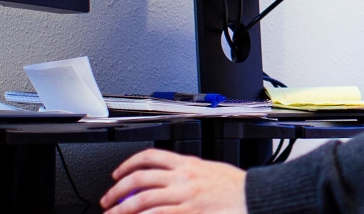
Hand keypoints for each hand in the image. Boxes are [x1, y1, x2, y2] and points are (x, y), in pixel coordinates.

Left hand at [101, 148, 247, 213]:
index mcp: (188, 163)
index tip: (118, 173)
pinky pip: (158, 213)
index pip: (151, 156)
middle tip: (108, 199)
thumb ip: (190, 172)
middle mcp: (183, 176)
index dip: (128, 164)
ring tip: (113, 213)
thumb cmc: (238, 187)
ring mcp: (185, 194)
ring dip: (123, 207)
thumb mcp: (210, 170)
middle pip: (140, 177)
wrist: (254, 197)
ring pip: (143, 197)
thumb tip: (171, 178)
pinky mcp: (189, 210)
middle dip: (118, 189)